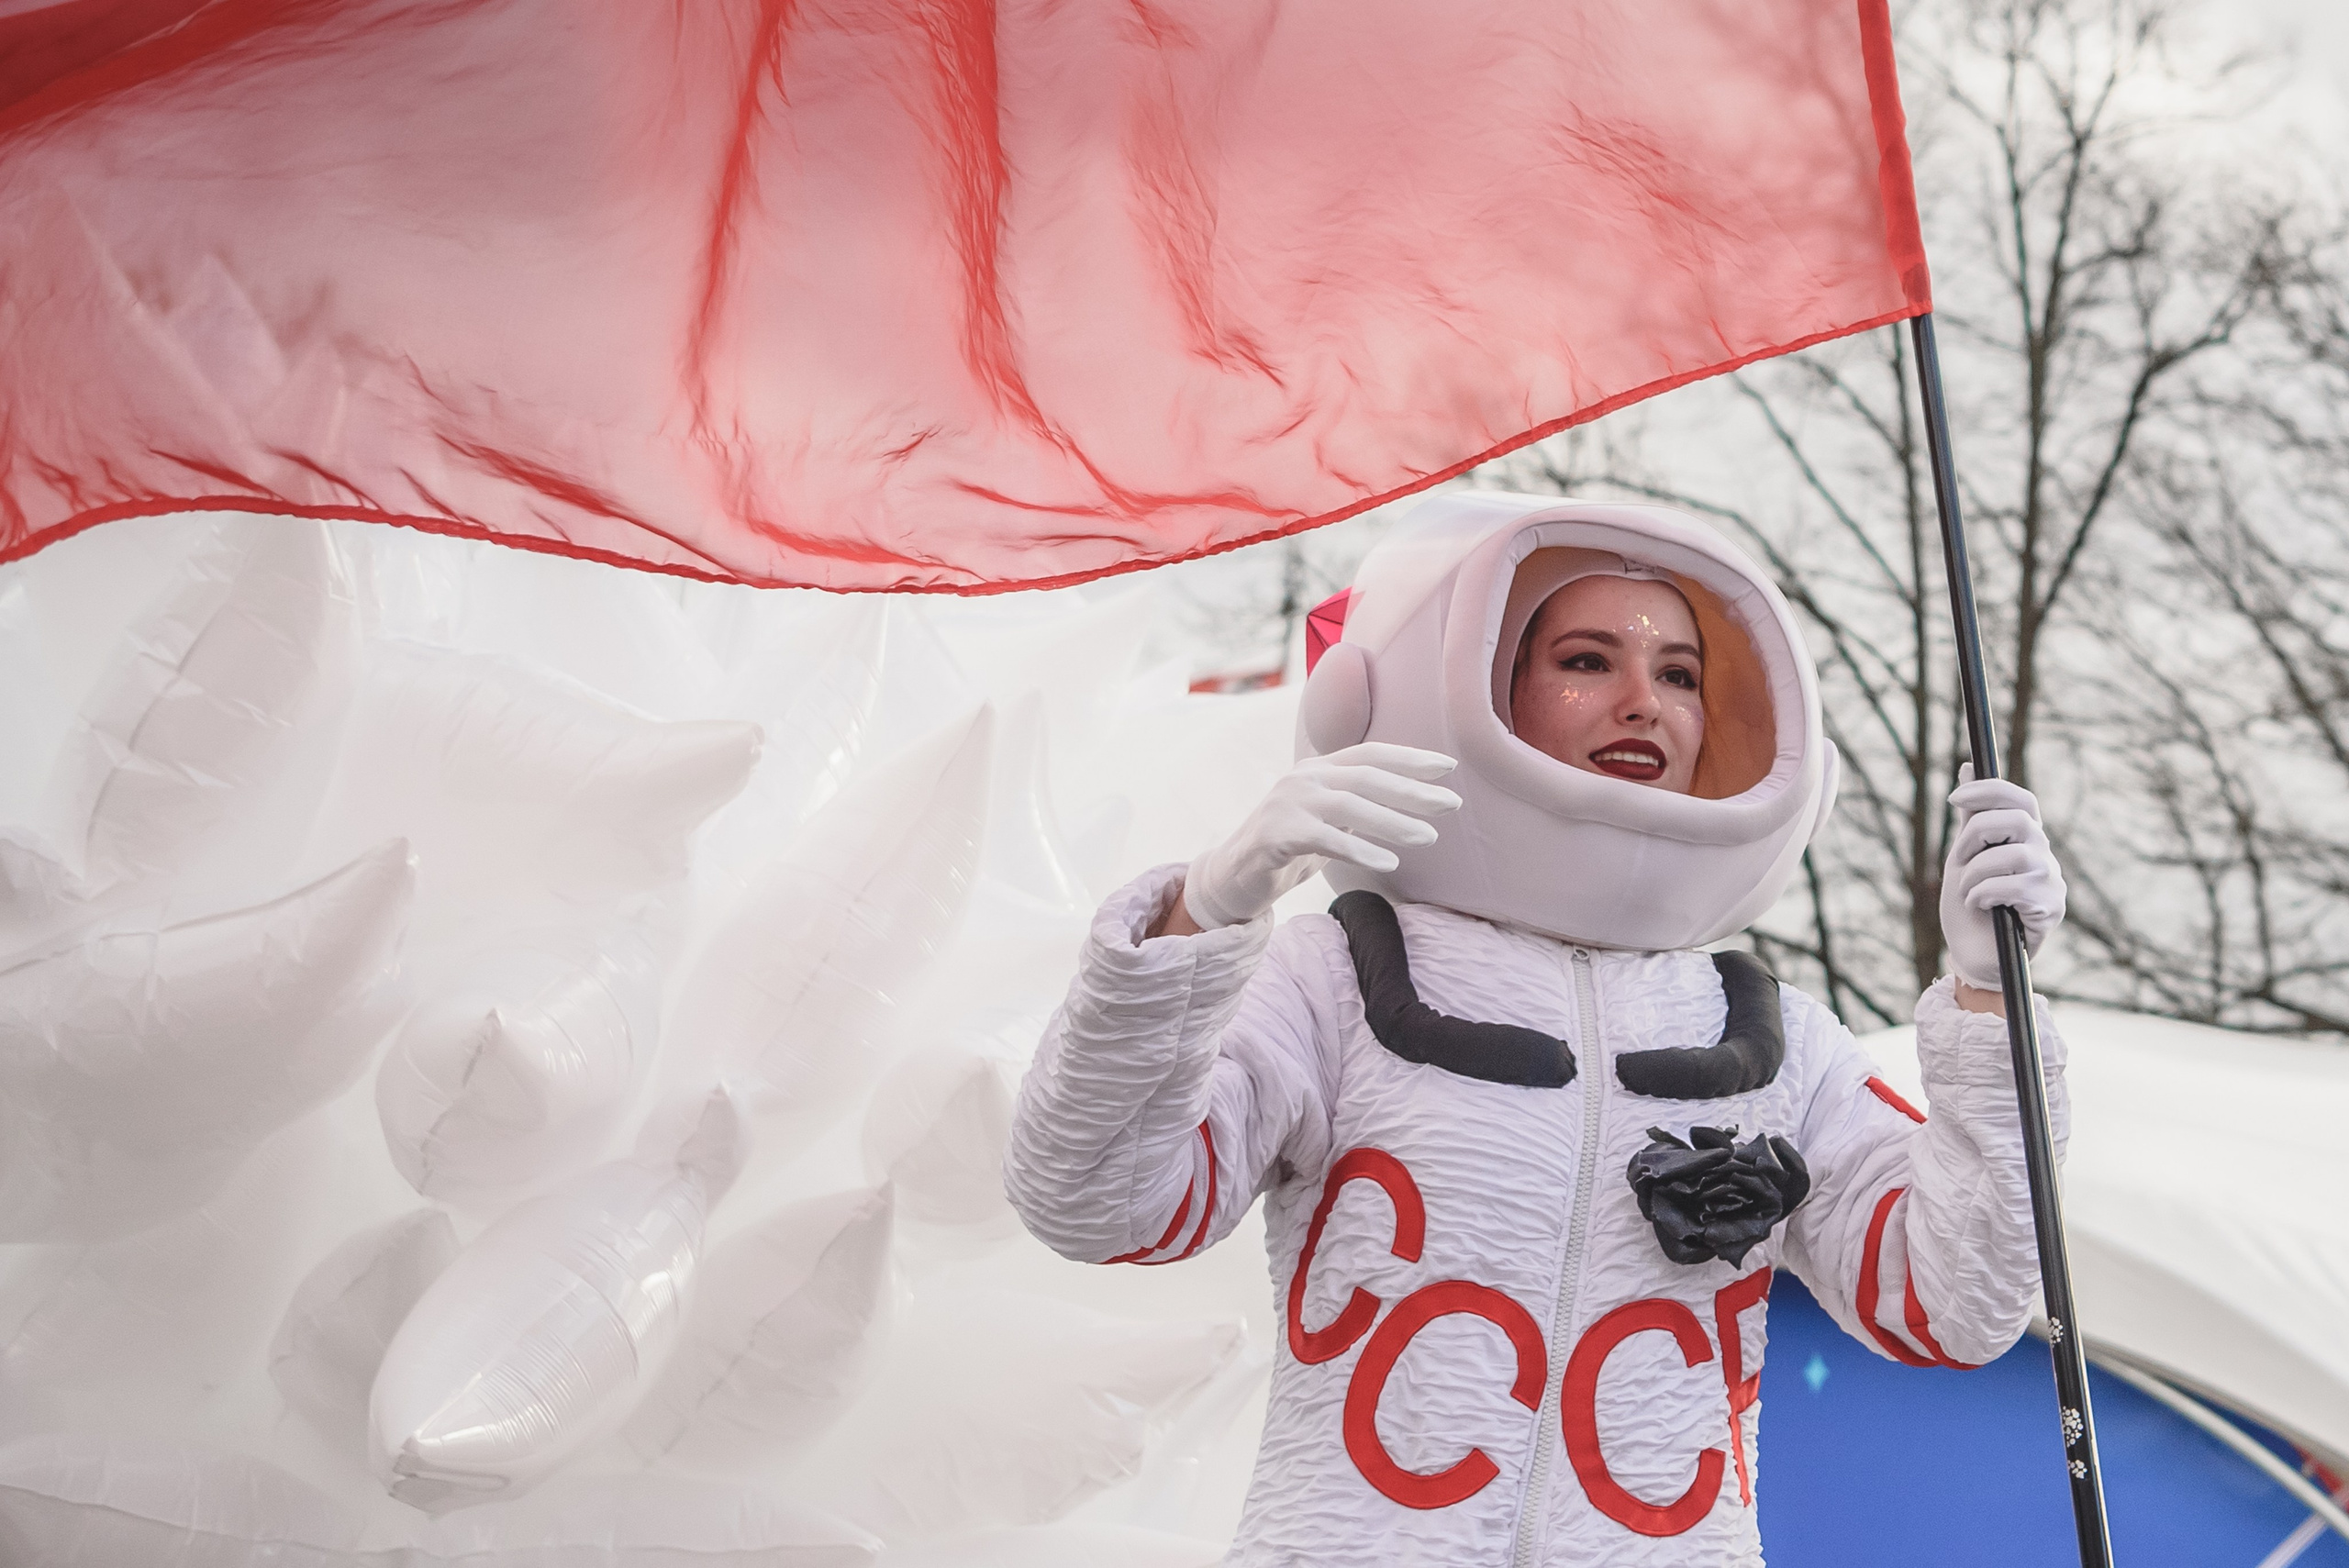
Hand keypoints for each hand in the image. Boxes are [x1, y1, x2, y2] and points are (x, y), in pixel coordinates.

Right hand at [1180, 743, 1461, 930]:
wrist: (1233, 877)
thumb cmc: (1289, 848)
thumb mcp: (1327, 820)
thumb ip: (1357, 805)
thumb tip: (1411, 802)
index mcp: (1318, 769)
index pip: (1370, 754)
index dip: (1409, 758)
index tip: (1448, 767)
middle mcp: (1303, 778)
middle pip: (1366, 777)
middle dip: (1412, 790)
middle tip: (1451, 804)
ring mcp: (1286, 803)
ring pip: (1349, 805)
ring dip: (1393, 821)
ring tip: (1429, 837)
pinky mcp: (1275, 834)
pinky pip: (1324, 839)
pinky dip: (1359, 849)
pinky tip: (1388, 862)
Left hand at [1939, 768, 2065, 991]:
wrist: (1975, 956)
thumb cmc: (1970, 907)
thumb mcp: (1964, 856)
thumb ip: (1970, 817)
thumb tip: (1967, 767)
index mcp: (2024, 838)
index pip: (2021, 799)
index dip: (1989, 790)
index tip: (1953, 797)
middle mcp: (2043, 853)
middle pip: (2018, 821)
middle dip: (1975, 836)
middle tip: (1958, 859)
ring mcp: (2051, 880)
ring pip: (2013, 856)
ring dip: (1976, 873)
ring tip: (1968, 893)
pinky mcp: (2051, 908)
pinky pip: (2014, 887)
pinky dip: (1985, 895)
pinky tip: (1980, 907)